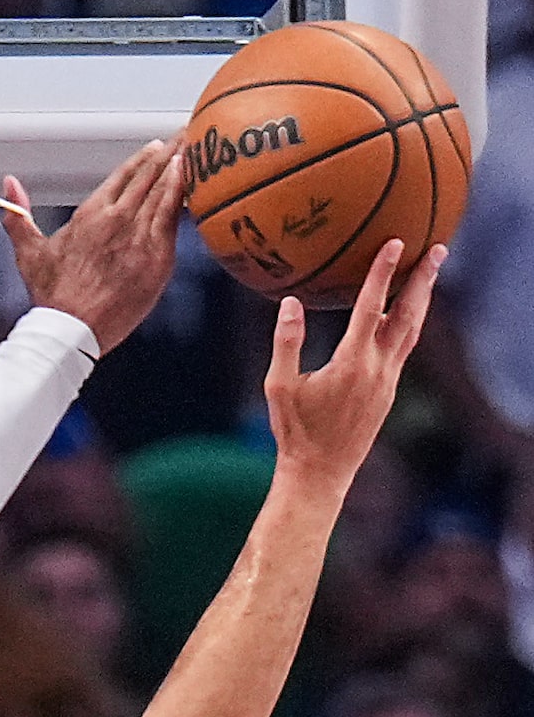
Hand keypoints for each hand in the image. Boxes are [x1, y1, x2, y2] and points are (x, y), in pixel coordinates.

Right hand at [0, 141, 183, 353]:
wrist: (72, 330)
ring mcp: (141, 237)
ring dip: (183, 167)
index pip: (124, 175)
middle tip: (188, 132)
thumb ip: (19, 215)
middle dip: (171, 152)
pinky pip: (175, 220)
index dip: (143, 158)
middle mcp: (118, 219)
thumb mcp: (29, 252)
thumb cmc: (51, 296)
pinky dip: (185, 198)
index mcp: (91, 213)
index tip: (156, 145)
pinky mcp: (158, 259)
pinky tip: (196, 184)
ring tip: (198, 148)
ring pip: (167, 192)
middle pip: (151, 176)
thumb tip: (9, 183)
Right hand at [265, 240, 445, 491]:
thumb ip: (286, 343)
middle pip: (409, 314)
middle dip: (423, 280)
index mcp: (351, 363)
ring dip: (422, 300)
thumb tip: (290, 303)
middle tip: (437, 250)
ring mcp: (387, 381)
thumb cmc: (296, 432)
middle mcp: (378, 369)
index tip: (394, 244)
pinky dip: (410, 323)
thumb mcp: (279, 387)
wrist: (321, 472)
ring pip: (412, 331)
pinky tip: (407, 315)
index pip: (372, 307)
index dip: (383, 273)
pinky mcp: (387, 392)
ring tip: (430, 274)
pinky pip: (403, 348)